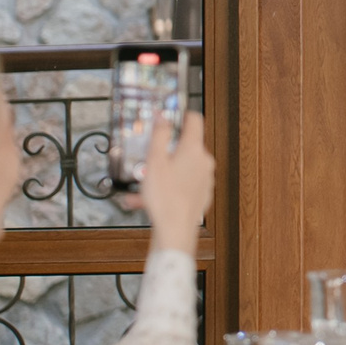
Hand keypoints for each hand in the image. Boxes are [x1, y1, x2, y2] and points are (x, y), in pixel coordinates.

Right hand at [139, 110, 215, 255]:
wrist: (176, 229)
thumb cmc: (165, 197)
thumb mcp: (154, 161)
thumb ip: (159, 135)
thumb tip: (162, 116)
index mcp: (194, 150)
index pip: (194, 121)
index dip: (182, 115)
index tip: (172, 115)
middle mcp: (204, 162)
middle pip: (185, 147)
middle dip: (164, 152)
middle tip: (147, 159)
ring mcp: (205, 179)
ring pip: (180, 169)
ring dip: (161, 174)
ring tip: (140, 188)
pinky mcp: (201, 194)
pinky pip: (181, 185)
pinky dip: (166, 188)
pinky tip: (146, 200)